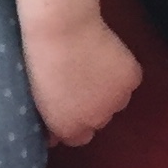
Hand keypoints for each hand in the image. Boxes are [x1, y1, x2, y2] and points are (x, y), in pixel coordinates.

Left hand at [22, 14, 142, 147]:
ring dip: (108, 90)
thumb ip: (49, 119)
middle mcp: (96, 121)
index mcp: (69, 128)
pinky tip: (107, 55)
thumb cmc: (39, 59)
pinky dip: (121, 71)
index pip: (78, 138)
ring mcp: (118, 101)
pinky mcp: (131, 79)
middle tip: (79, 82)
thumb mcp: (36, 97)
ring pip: (117, 100)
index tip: (67, 106)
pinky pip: (129, 80)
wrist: (62, 29)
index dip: (74, 120)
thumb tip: (53, 135)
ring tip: (92, 66)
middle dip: (91, 106)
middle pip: (99, 120)